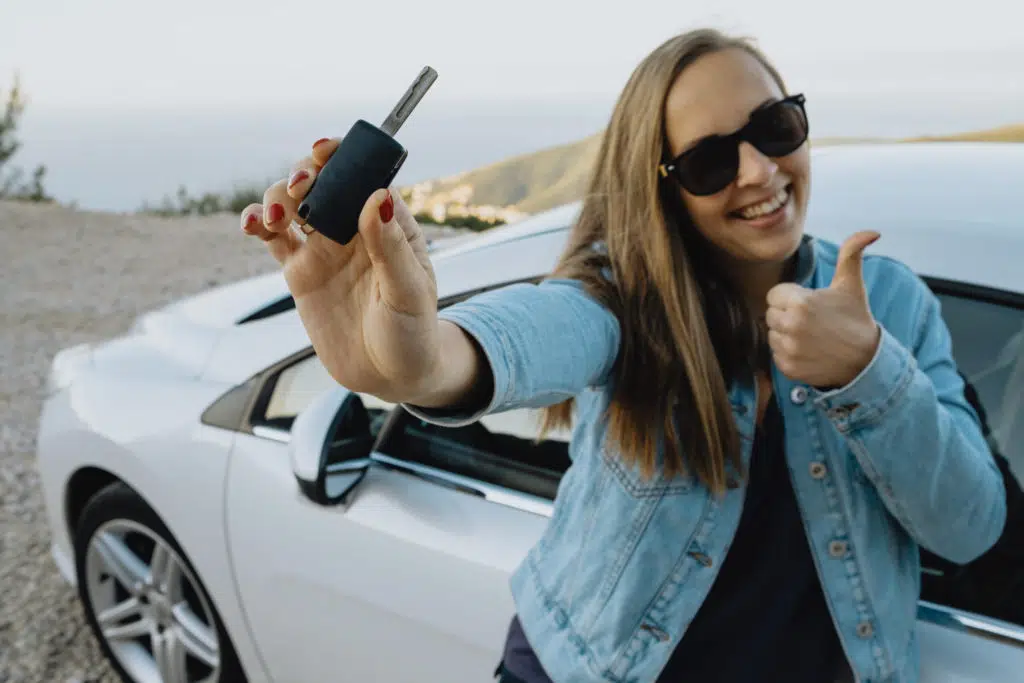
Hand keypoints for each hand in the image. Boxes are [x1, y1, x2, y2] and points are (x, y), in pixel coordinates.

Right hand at [238, 138, 441, 402]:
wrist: (391, 377)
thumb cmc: (412, 332)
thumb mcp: (408, 291)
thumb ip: (390, 247)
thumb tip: (378, 196)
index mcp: (389, 224)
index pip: (364, 175)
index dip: (342, 155)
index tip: (324, 151)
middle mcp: (354, 229)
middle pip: (323, 182)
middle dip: (305, 173)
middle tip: (301, 187)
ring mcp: (324, 248)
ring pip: (292, 204)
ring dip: (277, 196)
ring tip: (275, 217)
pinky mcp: (300, 272)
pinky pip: (273, 239)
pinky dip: (257, 224)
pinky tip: (252, 224)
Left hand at [765, 231, 882, 388]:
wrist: (866, 360)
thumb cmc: (855, 318)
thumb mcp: (851, 284)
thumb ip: (851, 253)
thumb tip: (871, 232)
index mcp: (801, 302)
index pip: (774, 294)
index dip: (790, 297)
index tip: (809, 303)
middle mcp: (791, 326)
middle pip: (771, 314)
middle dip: (787, 315)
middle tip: (811, 320)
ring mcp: (789, 349)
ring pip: (771, 334)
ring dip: (786, 334)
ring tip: (811, 336)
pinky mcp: (788, 368)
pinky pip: (775, 354)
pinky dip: (788, 353)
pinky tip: (808, 351)